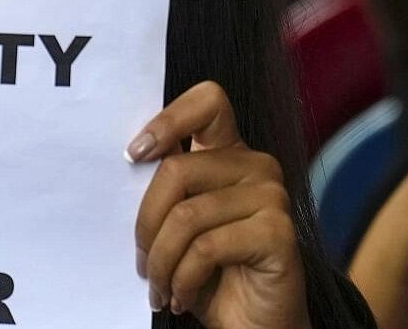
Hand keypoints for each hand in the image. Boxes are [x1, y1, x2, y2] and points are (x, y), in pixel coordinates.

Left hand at [126, 81, 309, 327]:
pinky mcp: (279, 232)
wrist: (253, 326)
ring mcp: (272, 196)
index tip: (133, 155)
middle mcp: (255, 166)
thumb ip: (165, 187)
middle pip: (176, 169)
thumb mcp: (178, 223)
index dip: (168, 119)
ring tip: (158, 288)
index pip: (208, 102)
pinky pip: (207, 247)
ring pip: (186, 215)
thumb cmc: (209, 273)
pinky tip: (180, 297)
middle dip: (146, 224)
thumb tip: (128, 159)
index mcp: (229, 153)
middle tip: (142, 263)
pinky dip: (183, 278)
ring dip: (161, 261)